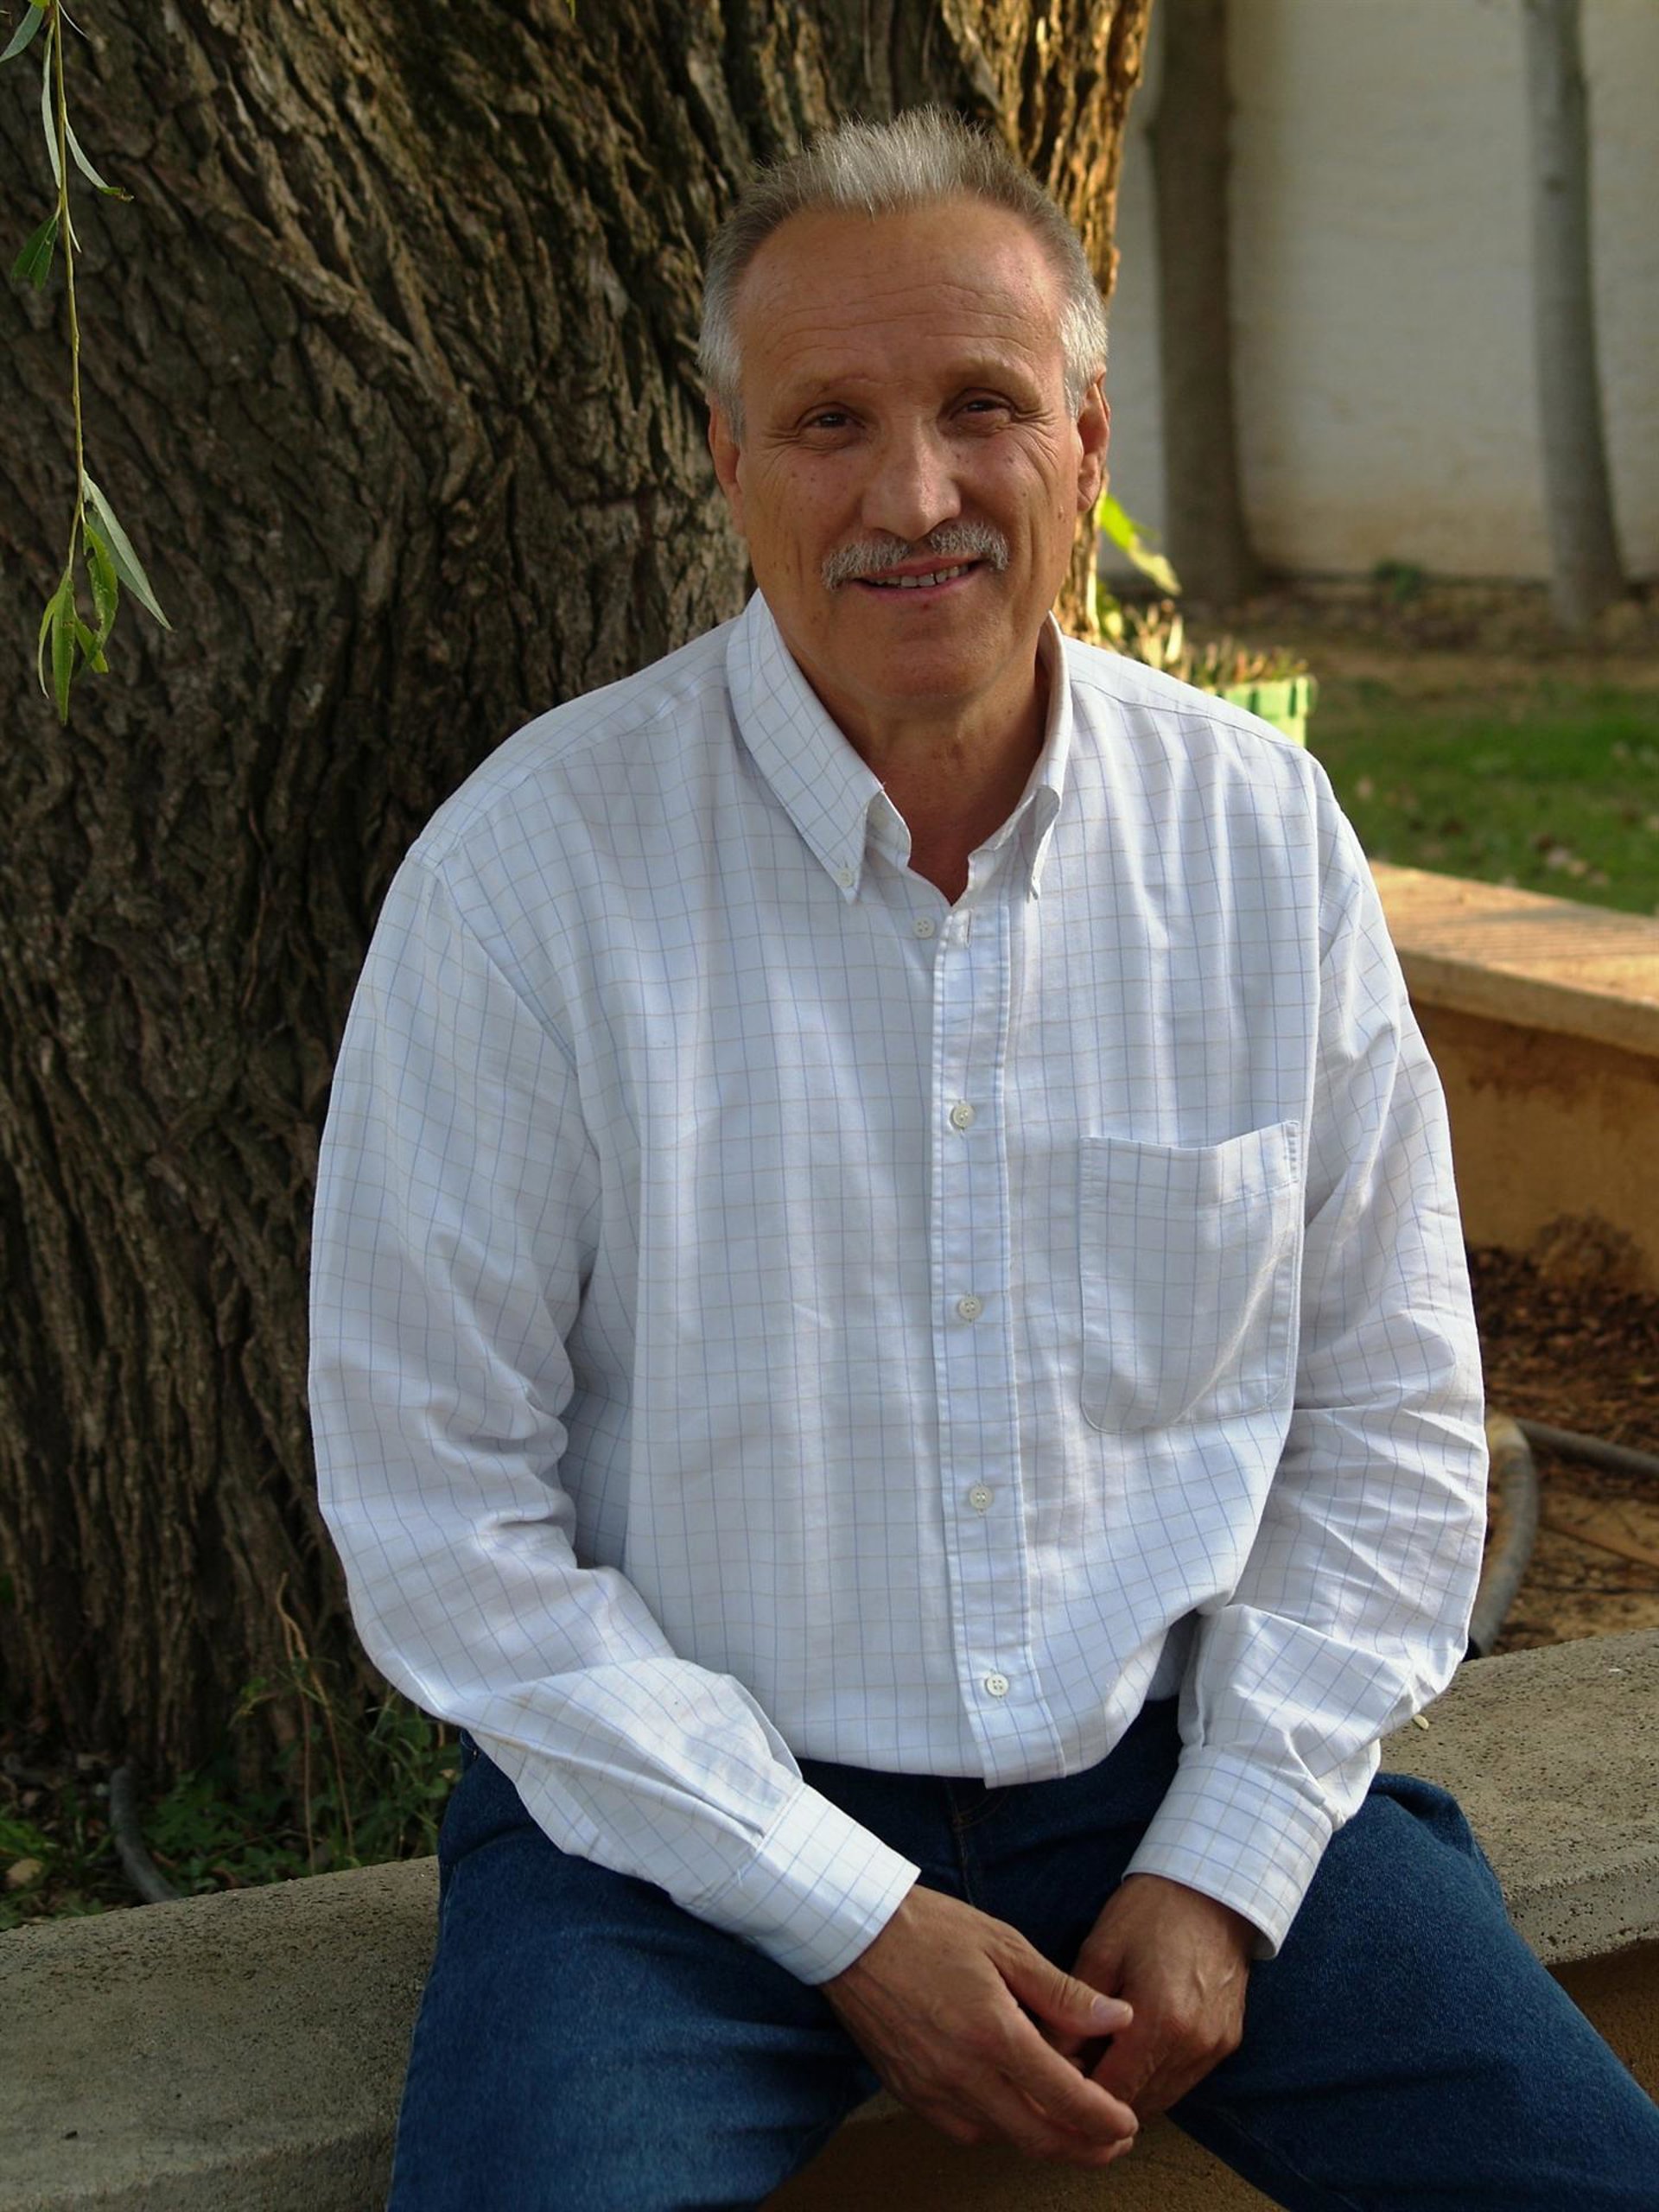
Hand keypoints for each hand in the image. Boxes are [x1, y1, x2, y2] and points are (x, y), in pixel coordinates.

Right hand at [821, 1885, 1139, 2167]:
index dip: (1105, 2120)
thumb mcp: (1004, 1945)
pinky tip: (1013, 2104)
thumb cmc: (929, 1928)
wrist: (851, 1931)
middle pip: (1039, 2138)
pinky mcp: (908, 2093)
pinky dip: (999, 2127)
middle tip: (1113, 2140)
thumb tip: (1118, 2018)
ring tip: (1070, 2119)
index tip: (1128, 2122)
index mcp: (994, 2033)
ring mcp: (931, 2089)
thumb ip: (1062, 1993)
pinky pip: (965, 2129)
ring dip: (1043, 2138)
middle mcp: (962, 2074)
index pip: (1066, 2099)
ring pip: (1002, 2137)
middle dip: (1085, 2148)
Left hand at [1051, 1873, 1252, 2117]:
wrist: (1213, 1887)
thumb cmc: (1149, 1911)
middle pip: (1138, 2102)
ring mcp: (1215, 2048)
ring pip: (1163, 2097)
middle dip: (1101, 2095)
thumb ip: (1075, 2011)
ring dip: (1130, 2090)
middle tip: (1070, 2069)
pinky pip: (1184, 2078)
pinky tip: (1133, 2051)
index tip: (1052, 2078)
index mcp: (1160, 2021)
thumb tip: (1046, 2056)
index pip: (1112, 2093)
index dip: (1077, 2094)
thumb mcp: (1101, 1951)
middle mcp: (1193, 2045)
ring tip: (1099, 2058)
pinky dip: (1156, 2076)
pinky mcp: (1228, 2042)